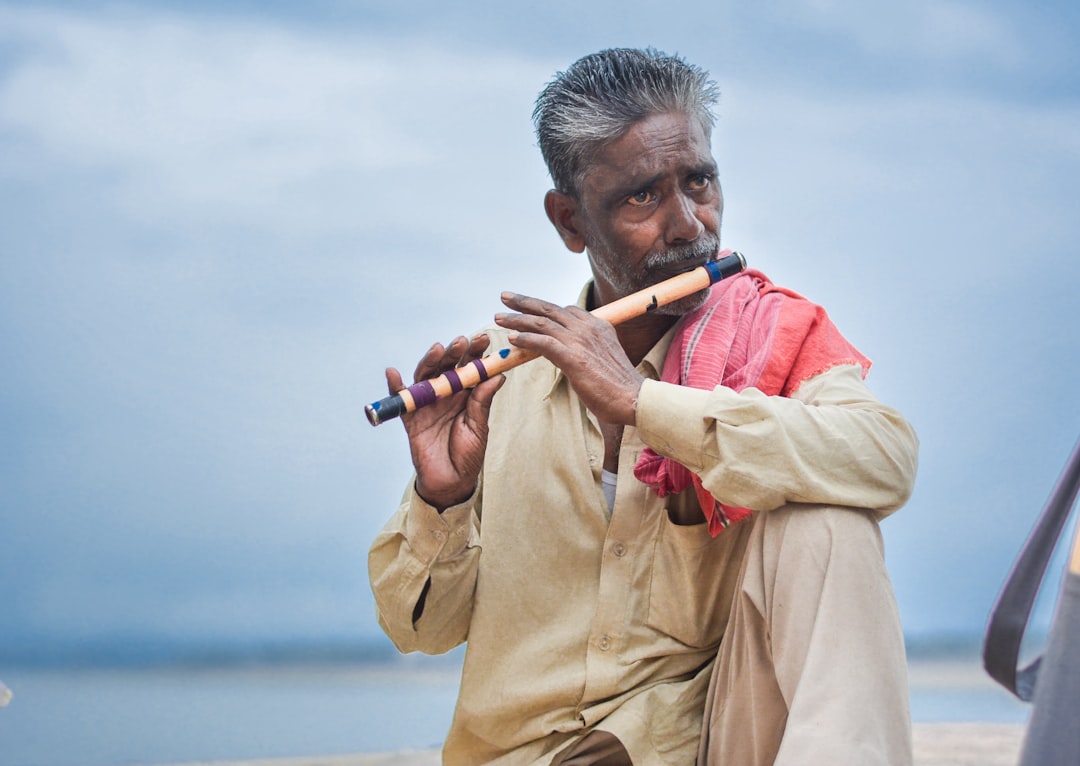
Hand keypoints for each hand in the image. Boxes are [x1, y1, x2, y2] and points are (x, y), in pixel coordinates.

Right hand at [387, 334, 503, 509]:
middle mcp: (446, 394)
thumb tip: (497, 375)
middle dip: (454, 352)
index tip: (484, 339)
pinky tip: (393, 373)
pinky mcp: (410, 418)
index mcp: (466, 394)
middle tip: (462, 341)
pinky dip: (394, 387)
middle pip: (447, 366)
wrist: (451, 482)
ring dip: (430, 361)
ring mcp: (427, 404)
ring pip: (426, 376)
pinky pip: (400, 400)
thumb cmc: (468, 454)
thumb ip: (482, 402)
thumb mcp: (478, 427)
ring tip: (437, 349)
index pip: (470, 367)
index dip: (476, 353)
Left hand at [495, 293, 643, 424]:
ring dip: (517, 319)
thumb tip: (571, 355)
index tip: (527, 306)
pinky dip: (525, 339)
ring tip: (499, 318)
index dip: (543, 308)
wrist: (635, 399)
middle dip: (524, 302)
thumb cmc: (620, 386)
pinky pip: (542, 342)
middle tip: (505, 297)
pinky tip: (512, 340)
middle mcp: (588, 327)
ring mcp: (580, 341)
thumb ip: (586, 351)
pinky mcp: (573, 357)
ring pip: (541, 323)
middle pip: (549, 309)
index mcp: (598, 325)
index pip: (565, 310)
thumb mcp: (603, 359)